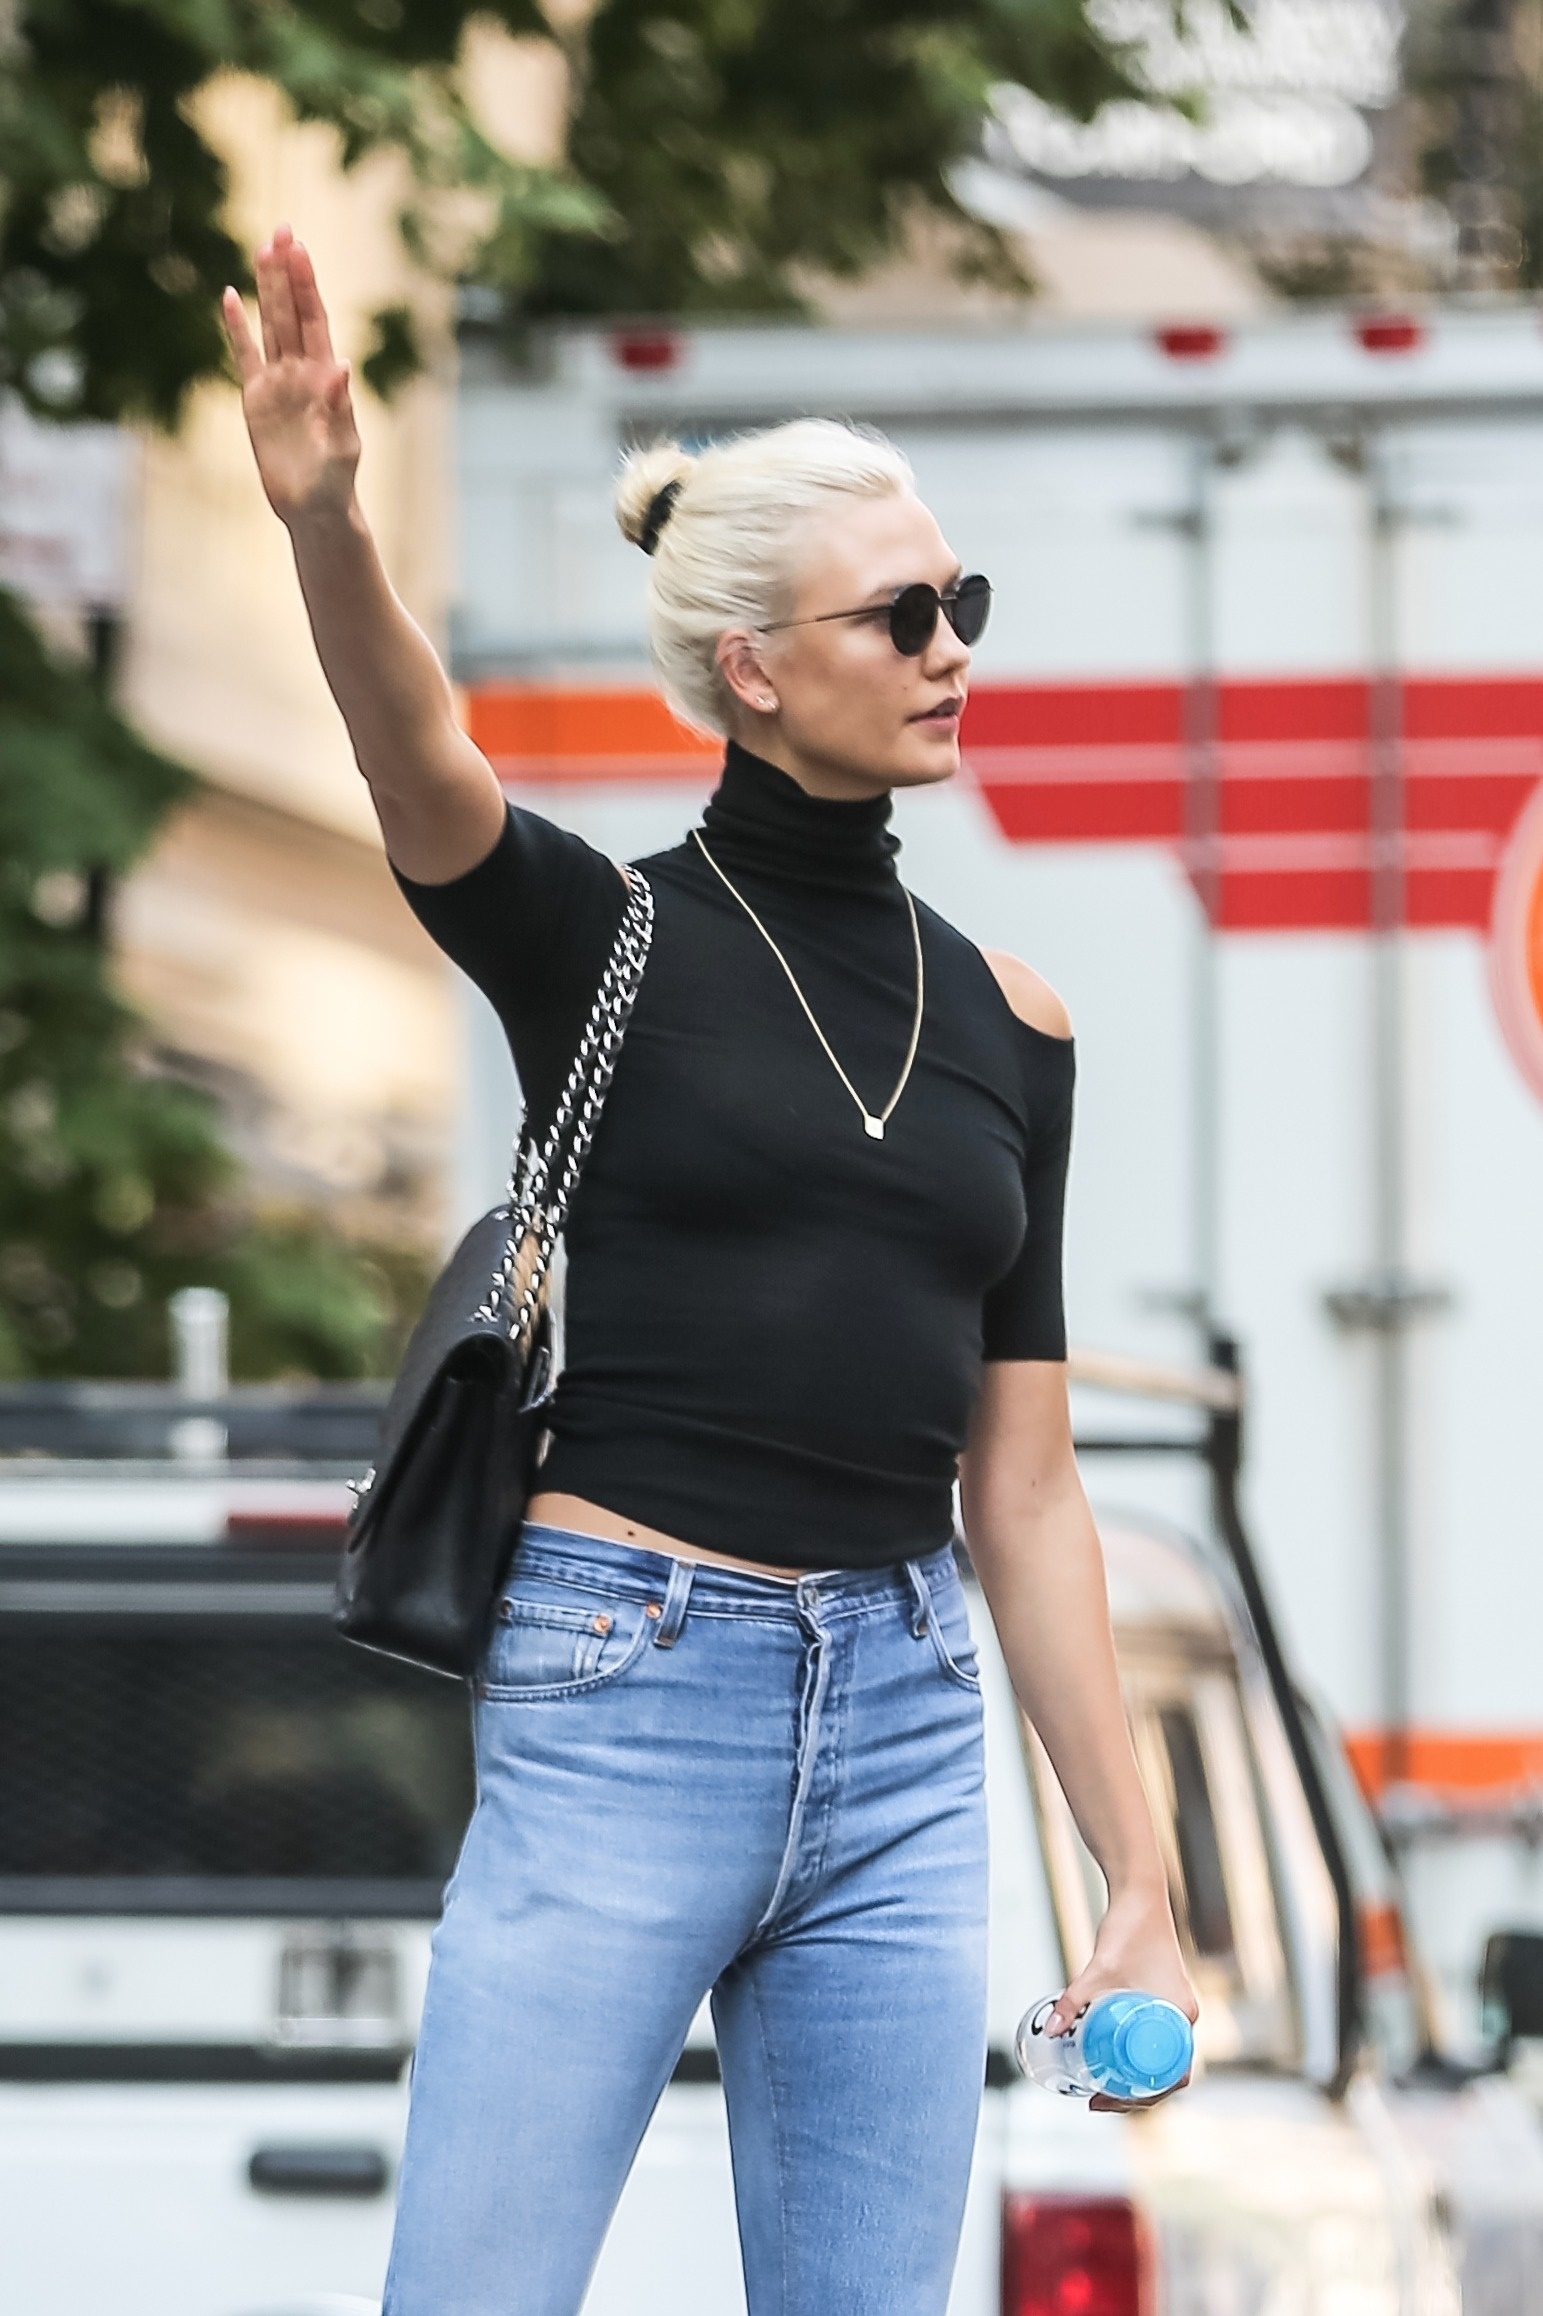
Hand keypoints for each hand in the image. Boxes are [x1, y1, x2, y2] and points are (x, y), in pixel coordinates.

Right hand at [222, 226, 359, 527]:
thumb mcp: (343, 447)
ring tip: (261, 249)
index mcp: (326, 378)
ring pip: (270, 325)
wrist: (313, 509)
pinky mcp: (256, 399)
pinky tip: (229, 297)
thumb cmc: (335, 483)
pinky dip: (236, 328)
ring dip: (265, 288)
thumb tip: (341, 367)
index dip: (306, 285)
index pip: (315, 321)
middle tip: (282, 229)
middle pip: (292, 312)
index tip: (299, 249)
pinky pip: (244, 356)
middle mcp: (302, 372)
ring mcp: (278, 382)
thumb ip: (341, 407)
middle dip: (287, 272)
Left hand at [1048, 1880, 1198, 2113]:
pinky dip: (1138, 2056)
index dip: (1145, 2098)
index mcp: (1181, 2016)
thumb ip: (1074, 2000)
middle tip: (1098, 2100)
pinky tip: (1113, 2062)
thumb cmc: (1128, 1929)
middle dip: (1135, 2095)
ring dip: (1136, 2077)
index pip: (1174, 2076)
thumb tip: (1050, 2029)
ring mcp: (1174, 2008)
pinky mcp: (1161, 1997)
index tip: (1110, 2100)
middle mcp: (1183, 2017)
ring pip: (1160, 2058)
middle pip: (1166, 2073)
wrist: (1138, 1894)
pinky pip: (1155, 2039)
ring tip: (1101, 2088)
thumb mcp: (1099, 1970)